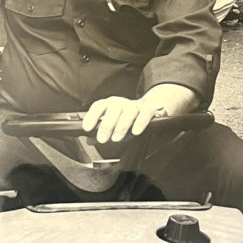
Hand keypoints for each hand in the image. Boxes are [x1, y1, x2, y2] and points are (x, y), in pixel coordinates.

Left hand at [82, 84, 198, 143]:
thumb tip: (89, 139)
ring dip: (122, 125)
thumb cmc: (131, 117)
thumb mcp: (115, 123)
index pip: (100, 106)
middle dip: (106, 124)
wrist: (156, 105)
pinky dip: (140, 122)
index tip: (86, 128)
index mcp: (112, 105)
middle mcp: (123, 103)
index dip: (92, 116)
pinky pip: (146, 113)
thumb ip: (103, 131)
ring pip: (128, 111)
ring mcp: (137, 105)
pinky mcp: (151, 109)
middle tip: (102, 139)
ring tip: (116, 138)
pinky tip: (136, 131)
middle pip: (113, 109)